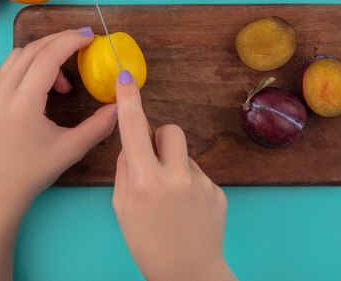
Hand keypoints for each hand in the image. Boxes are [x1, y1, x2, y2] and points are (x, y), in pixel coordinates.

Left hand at [0, 28, 116, 212]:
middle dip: (59, 41)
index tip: (90, 36)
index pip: (47, 58)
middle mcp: (1, 93)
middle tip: (82, 43)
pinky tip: (44, 88)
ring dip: (43, 55)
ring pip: (16, 56)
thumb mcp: (71, 149)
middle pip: (31, 50)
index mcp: (22, 104)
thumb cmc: (33, 172)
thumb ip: (98, 126)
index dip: (70, 42)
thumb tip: (120, 107)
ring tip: (63, 80)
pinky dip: (29, 67)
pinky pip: (7, 70)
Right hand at [113, 70, 235, 280]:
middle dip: (160, 140)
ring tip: (173, 199)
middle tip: (155, 165)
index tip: (126, 79)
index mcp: (145, 181)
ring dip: (176, 165)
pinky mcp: (218, 191)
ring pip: (185, 154)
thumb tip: (131, 146)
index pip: (134, 130)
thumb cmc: (148, 245)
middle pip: (170, 130)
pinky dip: (191, 185)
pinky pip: (199, 174)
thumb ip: (124, 172)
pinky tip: (189, 210)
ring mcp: (201, 183)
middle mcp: (175, 177)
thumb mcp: (122, 210)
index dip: (129, 101)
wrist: (188, 274)